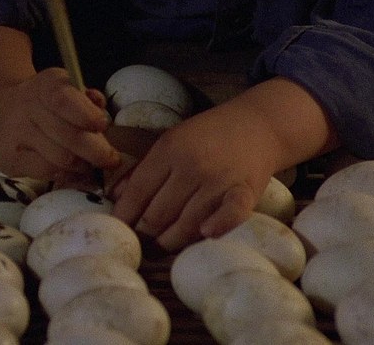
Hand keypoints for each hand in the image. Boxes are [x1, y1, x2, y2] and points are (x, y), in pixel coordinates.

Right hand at [0, 67, 120, 181]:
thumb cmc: (42, 103)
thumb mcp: (62, 90)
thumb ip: (85, 101)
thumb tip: (101, 110)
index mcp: (46, 85)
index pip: (64, 100)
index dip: (86, 114)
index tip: (102, 125)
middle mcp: (27, 107)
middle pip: (68, 136)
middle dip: (96, 151)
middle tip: (110, 159)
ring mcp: (17, 135)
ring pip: (60, 158)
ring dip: (82, 165)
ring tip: (89, 164)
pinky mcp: (10, 160)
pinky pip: (47, 172)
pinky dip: (65, 174)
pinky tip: (70, 171)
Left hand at [110, 102, 276, 251]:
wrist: (258, 125)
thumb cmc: (207, 136)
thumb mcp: (170, 142)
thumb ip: (143, 169)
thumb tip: (115, 197)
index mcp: (169, 151)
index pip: (138, 192)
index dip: (124, 216)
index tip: (117, 231)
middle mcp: (192, 167)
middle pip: (159, 214)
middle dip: (144, 235)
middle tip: (138, 246)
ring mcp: (219, 181)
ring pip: (187, 224)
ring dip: (170, 242)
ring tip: (160, 249)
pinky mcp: (245, 192)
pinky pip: (231, 214)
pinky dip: (219, 226)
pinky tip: (206, 234)